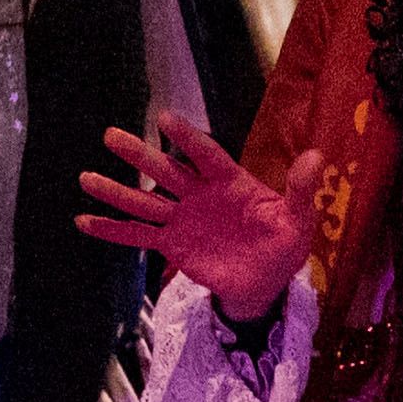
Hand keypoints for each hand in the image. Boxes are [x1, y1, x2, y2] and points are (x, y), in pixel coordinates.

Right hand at [77, 120, 322, 321]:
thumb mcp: (298, 221)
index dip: (188, 139)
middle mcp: (200, 195)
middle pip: (166, 171)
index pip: (207, 155)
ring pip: (145, 202)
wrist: (266, 283)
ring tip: (87, 177)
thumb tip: (317, 156)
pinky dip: (113, 231)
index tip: (165, 118)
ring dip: (117, 192)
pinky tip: (84, 221)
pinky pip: (138, 236)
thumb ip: (301, 191)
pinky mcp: (172, 244)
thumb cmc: (283, 245)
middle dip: (140, 156)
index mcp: (230, 182)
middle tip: (111, 136)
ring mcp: (183, 219)